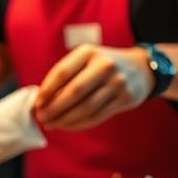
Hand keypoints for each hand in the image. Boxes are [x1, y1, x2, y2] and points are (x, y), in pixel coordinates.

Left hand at [32, 45, 153, 130]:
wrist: (141, 68)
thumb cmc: (102, 65)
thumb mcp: (86, 59)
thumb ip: (66, 76)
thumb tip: (41, 101)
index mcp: (89, 52)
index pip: (62, 72)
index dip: (47, 90)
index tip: (36, 104)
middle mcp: (104, 65)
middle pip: (74, 92)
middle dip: (54, 108)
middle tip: (42, 118)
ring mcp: (117, 82)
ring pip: (86, 107)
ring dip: (65, 120)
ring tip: (52, 124)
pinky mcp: (125, 99)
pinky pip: (98, 116)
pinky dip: (79, 124)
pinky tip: (68, 126)